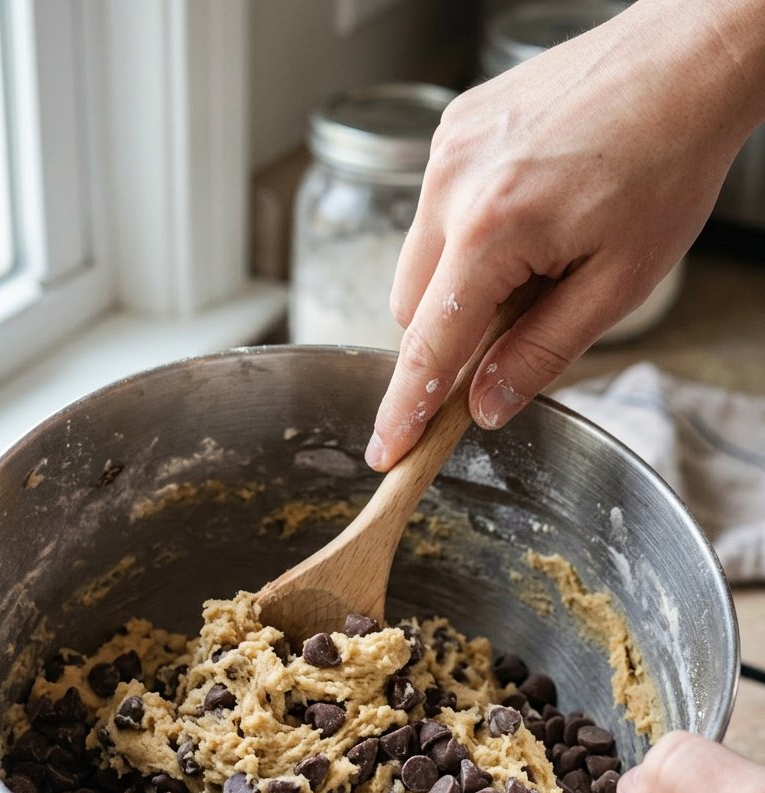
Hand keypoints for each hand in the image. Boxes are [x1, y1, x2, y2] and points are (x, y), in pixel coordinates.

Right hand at [366, 0, 764, 469]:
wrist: (683, 61)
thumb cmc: (667, 163)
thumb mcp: (618, 282)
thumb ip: (542, 351)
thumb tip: (487, 405)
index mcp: (492, 231)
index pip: (429, 348)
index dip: (407, 409)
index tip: (387, 451)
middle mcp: (452, 186)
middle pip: (412, 310)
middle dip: (452, 334)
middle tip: (524, 314)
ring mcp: (445, 150)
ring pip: (418, 261)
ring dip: (458, 283)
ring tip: (535, 252)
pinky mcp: (452, 129)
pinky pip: (434, 211)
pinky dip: (466, 234)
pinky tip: (526, 211)